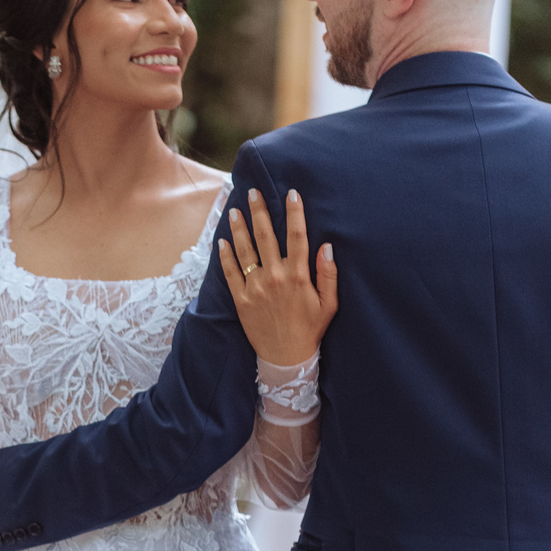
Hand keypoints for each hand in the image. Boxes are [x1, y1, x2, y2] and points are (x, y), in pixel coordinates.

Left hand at [218, 188, 337, 366]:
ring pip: (245, 251)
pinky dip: (225, 256)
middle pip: (266, 236)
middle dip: (260, 211)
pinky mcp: (241, 300)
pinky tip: (222, 241)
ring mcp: (256, 288)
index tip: (291, 193)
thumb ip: (328, 275)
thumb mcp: (329, 304)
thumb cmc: (310, 329)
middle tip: (253, 192)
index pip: (297, 237)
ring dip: (239, 228)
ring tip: (235, 210)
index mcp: (298, 276)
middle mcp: (275, 278)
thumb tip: (327, 247)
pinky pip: (231, 273)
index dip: (295, 213)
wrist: (286, 358)